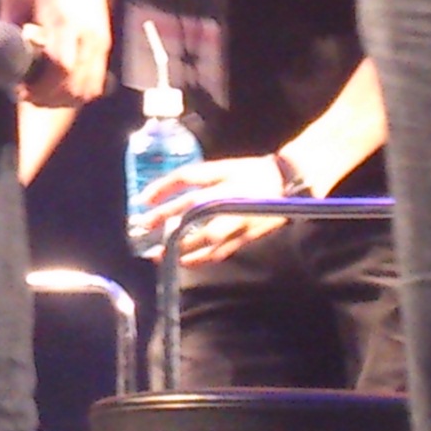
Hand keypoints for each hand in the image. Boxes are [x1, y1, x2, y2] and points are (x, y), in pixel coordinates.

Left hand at [0, 0, 109, 105]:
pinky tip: (58, 85)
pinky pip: (97, 79)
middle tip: (25, 94)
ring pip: (89, 88)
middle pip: (75, 84)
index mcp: (63, 21)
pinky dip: (79, 91)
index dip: (40, 87)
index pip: (60, 67)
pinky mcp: (104, 41)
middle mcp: (88, 34)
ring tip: (40, 93)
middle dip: (48, 98)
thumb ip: (6, 29)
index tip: (19, 89)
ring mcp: (100, 40)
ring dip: (64, 98)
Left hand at [139, 155, 305, 265]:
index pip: (184, 179)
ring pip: (203, 239)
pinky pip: (219, 252)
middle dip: (164, 221)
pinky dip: (200, 259)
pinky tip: (184, 262)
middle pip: (190, 213)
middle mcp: (227, 202)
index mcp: (221, 180)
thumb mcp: (223, 168)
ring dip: (179, 246)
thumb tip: (166, 190)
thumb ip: (197, 177)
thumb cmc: (252, 173)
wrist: (288, 184)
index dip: (162, 188)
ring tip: (156, 254)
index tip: (142, 199)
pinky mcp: (244, 237)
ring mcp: (237, 222)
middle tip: (142, 227)